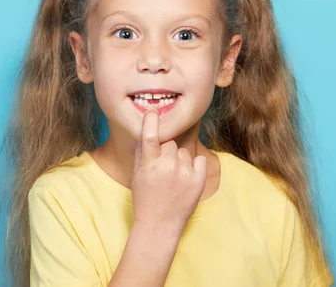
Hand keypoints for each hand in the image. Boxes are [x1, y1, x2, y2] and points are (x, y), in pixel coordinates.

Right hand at [131, 108, 207, 234]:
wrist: (160, 224)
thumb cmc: (145, 197)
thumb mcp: (137, 174)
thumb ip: (142, 152)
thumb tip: (148, 128)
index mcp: (149, 164)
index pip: (150, 137)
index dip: (151, 122)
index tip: (152, 111)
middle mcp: (167, 166)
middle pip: (170, 143)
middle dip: (166, 151)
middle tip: (162, 168)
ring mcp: (184, 173)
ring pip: (184, 151)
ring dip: (179, 159)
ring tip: (173, 177)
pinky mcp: (198, 180)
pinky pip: (199, 159)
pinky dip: (194, 165)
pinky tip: (185, 177)